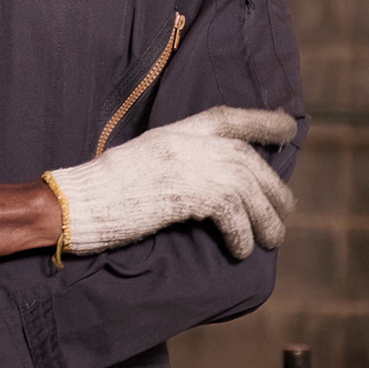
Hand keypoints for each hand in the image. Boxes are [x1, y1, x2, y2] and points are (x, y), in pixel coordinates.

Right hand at [44, 106, 296, 259]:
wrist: (80, 200)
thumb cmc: (107, 188)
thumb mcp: (147, 159)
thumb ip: (179, 160)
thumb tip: (211, 178)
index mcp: (176, 130)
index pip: (228, 117)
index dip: (261, 121)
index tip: (289, 128)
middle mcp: (186, 142)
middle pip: (248, 158)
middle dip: (274, 187)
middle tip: (284, 212)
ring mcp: (188, 165)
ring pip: (249, 189)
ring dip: (267, 219)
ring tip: (271, 240)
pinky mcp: (187, 193)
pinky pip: (233, 214)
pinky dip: (242, 236)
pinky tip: (238, 250)